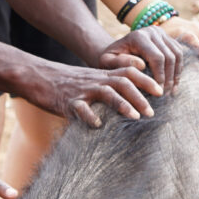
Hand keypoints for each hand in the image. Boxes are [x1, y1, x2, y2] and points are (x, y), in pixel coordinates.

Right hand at [25, 61, 163, 126]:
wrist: (37, 76)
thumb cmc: (64, 83)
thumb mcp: (88, 80)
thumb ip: (106, 87)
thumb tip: (127, 100)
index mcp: (101, 75)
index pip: (128, 72)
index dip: (146, 80)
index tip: (161, 91)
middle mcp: (94, 81)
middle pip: (122, 82)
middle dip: (140, 96)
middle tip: (153, 111)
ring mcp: (81, 91)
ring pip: (106, 93)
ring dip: (123, 104)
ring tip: (135, 117)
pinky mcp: (66, 101)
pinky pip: (79, 108)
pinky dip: (89, 116)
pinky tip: (97, 125)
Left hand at [98, 27, 184, 93]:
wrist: (114, 51)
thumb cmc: (108, 60)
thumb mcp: (106, 62)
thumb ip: (120, 63)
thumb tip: (142, 65)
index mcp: (138, 36)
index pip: (157, 57)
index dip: (160, 76)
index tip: (158, 92)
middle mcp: (152, 31)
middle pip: (169, 56)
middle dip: (169, 77)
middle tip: (165, 95)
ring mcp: (162, 33)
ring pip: (177, 55)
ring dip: (176, 75)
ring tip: (170, 92)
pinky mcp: (167, 38)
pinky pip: (179, 54)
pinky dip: (178, 70)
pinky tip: (173, 85)